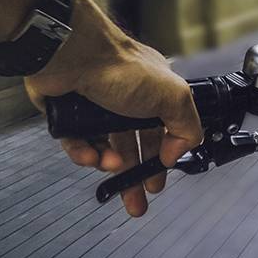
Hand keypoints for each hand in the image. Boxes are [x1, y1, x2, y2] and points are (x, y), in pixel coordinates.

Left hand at [24, 0, 201, 216]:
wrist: (71, 56)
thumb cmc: (119, 67)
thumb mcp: (172, 96)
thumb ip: (187, 126)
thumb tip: (179, 151)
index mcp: (156, 93)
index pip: (164, 131)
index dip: (164, 156)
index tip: (161, 173)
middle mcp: (128, 100)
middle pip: (135, 146)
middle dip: (136, 176)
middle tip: (137, 201)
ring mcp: (98, 108)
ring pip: (106, 148)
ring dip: (109, 163)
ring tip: (109, 166)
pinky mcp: (71, 114)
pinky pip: (79, 144)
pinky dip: (84, 154)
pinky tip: (90, 155)